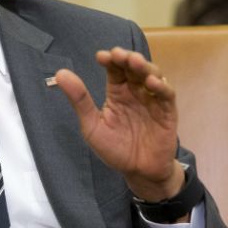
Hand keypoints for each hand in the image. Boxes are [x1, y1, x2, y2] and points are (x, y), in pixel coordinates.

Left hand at [56, 47, 184, 201]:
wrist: (138, 172)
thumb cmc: (114, 149)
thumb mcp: (92, 125)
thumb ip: (80, 100)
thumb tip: (60, 74)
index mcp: (117, 92)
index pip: (114, 69)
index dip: (110, 59)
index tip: (101, 56)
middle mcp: (136, 91)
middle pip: (134, 67)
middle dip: (127, 58)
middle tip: (119, 54)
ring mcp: (153, 100)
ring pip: (152, 75)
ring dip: (145, 67)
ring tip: (135, 63)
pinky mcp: (167, 112)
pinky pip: (167, 95)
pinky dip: (162, 86)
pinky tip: (151, 84)